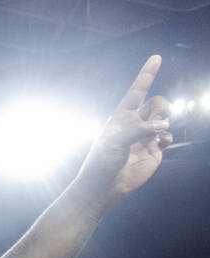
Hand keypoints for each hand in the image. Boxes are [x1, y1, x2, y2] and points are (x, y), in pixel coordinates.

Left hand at [73, 55, 171, 204]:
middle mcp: (135, 124)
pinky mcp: (154, 150)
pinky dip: (168, 136)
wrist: (105, 187)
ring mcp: (146, 137)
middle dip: (162, 106)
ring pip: (164, 118)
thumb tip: (162, 127)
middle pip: (157, 103)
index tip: (156, 57)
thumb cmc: (103, 162)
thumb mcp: (115, 141)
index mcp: (121, 117)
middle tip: (159, 118)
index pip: (137, 91)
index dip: (146, 75)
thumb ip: (139, 129)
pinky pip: (168, 136)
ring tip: (159, 131)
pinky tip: (160, 143)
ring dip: (166, 120)